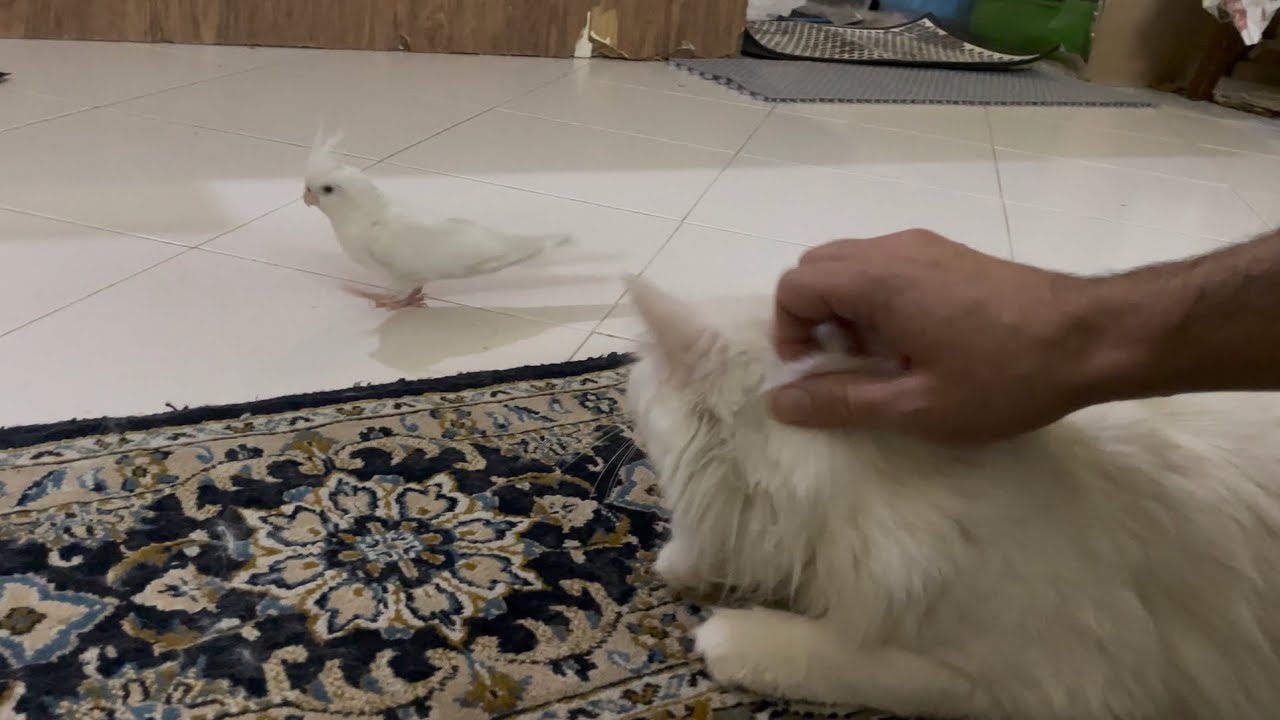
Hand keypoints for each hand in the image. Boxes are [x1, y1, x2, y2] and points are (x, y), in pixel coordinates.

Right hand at [770, 229, 1099, 442]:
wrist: (1093, 337)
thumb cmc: (1004, 377)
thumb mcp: (917, 406)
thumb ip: (841, 402)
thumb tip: (779, 401)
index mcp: (877, 280)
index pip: (794, 287)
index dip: (789, 334)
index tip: (818, 376)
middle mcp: (893, 249)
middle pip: (817, 267)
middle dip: (812, 318)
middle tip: (846, 367)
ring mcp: (924, 245)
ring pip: (852, 264)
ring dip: (846, 309)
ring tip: (882, 359)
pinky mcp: (949, 252)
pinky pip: (887, 265)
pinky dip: (877, 298)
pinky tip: (916, 342)